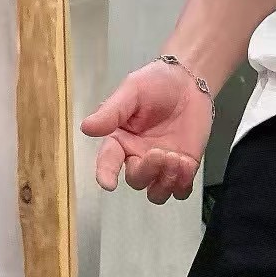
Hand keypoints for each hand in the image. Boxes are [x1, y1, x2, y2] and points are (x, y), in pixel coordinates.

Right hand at [81, 60, 213, 203]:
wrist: (189, 83)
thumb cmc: (157, 82)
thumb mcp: (132, 91)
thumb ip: (111, 112)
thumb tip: (86, 128)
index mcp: (120, 140)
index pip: (108, 161)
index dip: (106, 174)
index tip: (108, 183)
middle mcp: (138, 157)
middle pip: (135, 180)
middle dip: (147, 171)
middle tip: (161, 153)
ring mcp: (161, 166)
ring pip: (156, 193)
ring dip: (165, 183)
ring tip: (177, 160)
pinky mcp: (183, 170)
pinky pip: (180, 191)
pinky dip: (183, 185)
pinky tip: (186, 164)